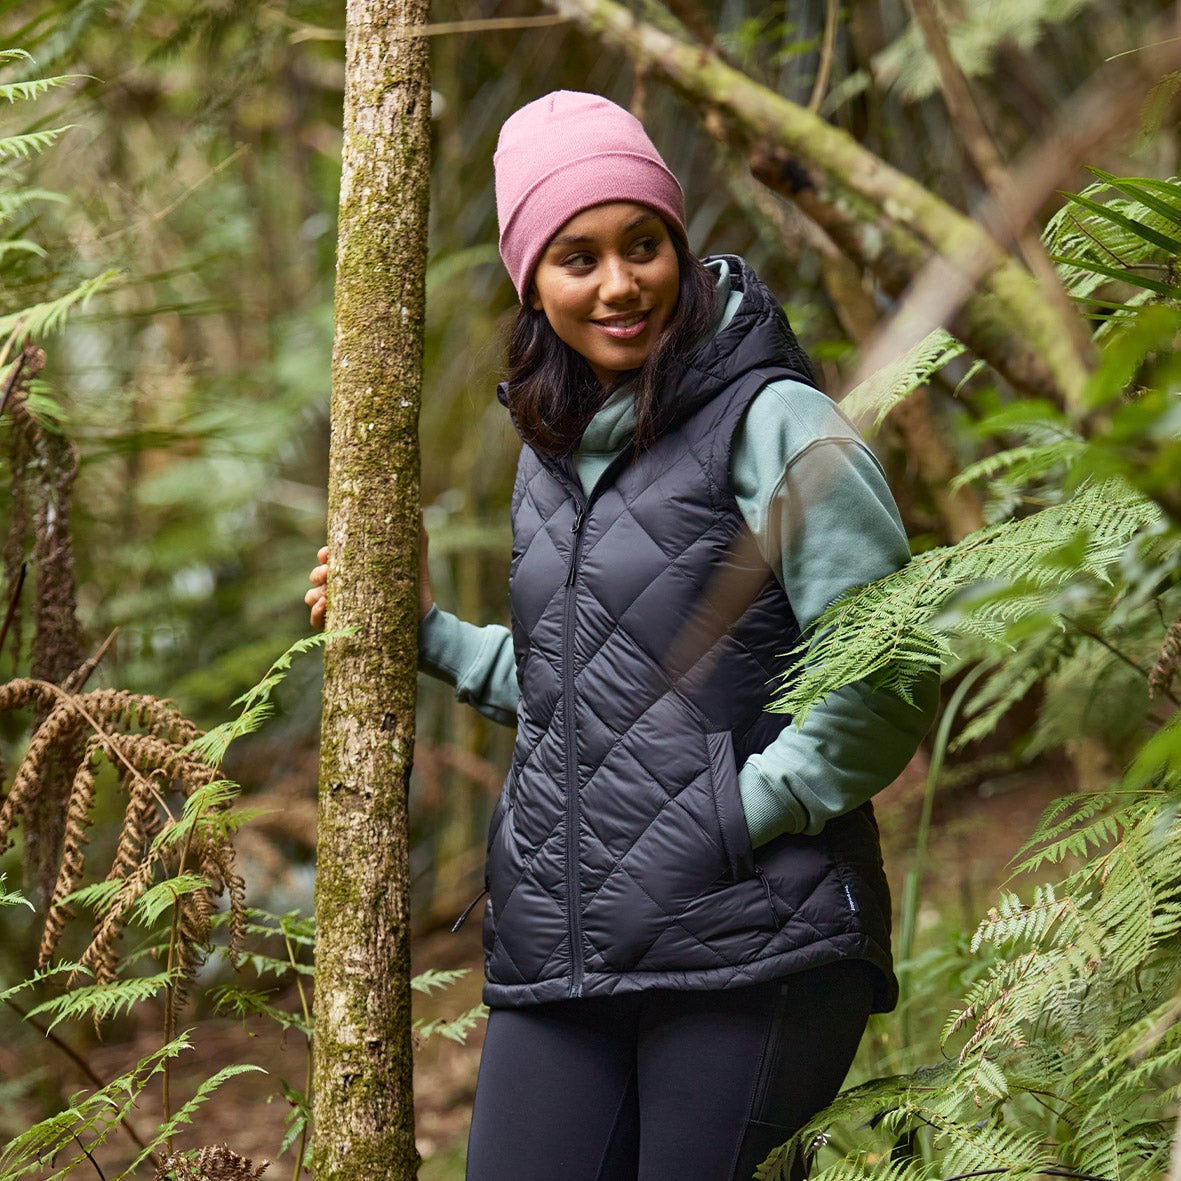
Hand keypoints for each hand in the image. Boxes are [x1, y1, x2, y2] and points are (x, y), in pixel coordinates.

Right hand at [304, 523, 434, 631]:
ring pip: (312, 596)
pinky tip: (324, 606)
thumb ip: (415, 538)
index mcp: (353, 567)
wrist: (421, 619)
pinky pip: (317, 621)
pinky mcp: (342, 626)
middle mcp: (342, 585)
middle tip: (329, 572)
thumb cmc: (414, 587)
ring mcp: (340, 605)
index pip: (329, 557)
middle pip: (317, 575)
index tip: (327, 553)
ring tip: (327, 594)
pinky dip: (316, 614)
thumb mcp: (414, 561)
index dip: (324, 554)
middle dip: (319, 573)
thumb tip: (419, 511)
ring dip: (315, 593)